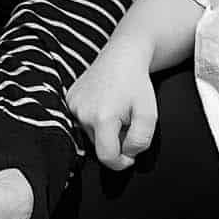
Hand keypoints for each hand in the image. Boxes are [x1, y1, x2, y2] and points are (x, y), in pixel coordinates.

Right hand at [66, 48, 156, 170]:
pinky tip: (104, 102)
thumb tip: (126, 154)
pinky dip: (95, 118)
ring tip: (116, 109)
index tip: (130, 157)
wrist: (123, 55)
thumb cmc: (138, 84)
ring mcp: (72, 105)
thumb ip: (140, 141)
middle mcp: (82, 113)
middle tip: (127, 120)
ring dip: (105, 129)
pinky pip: (82, 120)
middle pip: (99, 145)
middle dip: (115, 140)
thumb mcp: (150, 115)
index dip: (121, 162)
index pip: (107, 157)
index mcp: (102, 118)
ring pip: (90, 133)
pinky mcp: (69, 99)